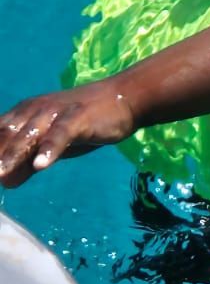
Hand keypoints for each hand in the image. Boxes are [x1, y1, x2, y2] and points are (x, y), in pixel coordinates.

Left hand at [0, 82, 136, 187]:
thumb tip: (5, 184)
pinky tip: (41, 165)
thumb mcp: (50, 146)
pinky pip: (61, 134)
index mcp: (21, 116)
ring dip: (12, 155)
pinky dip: (50, 148)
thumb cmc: (83, 123)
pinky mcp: (77, 117)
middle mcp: (32, 111)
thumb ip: (26, 162)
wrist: (122, 99)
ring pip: (28, 136)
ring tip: (0, 175)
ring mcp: (55, 113)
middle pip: (5, 137)